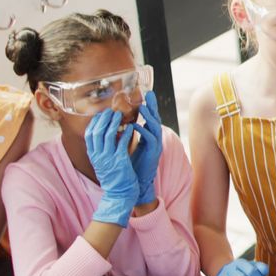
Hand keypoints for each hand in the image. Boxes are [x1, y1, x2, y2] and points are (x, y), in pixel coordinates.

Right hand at [85, 110, 139, 226]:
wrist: (119, 194)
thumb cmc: (113, 177)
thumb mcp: (103, 162)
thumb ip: (102, 149)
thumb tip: (105, 134)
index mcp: (93, 155)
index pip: (89, 134)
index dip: (95, 122)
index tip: (101, 114)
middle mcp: (98, 156)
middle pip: (97, 132)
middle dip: (103, 119)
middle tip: (111, 111)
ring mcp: (108, 158)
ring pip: (108, 135)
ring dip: (114, 123)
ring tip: (120, 114)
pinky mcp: (120, 161)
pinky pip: (122, 143)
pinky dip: (125, 133)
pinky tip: (130, 127)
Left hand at [130, 91, 163, 205]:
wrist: (137, 182)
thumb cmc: (132, 164)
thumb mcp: (129, 145)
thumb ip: (128, 133)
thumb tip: (120, 122)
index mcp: (149, 136)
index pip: (149, 117)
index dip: (149, 105)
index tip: (146, 93)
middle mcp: (154, 139)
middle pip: (156, 118)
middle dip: (153, 106)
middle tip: (149, 93)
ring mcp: (156, 145)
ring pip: (155, 127)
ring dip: (149, 116)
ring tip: (142, 106)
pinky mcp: (154, 153)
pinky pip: (150, 139)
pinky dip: (143, 131)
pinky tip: (136, 125)